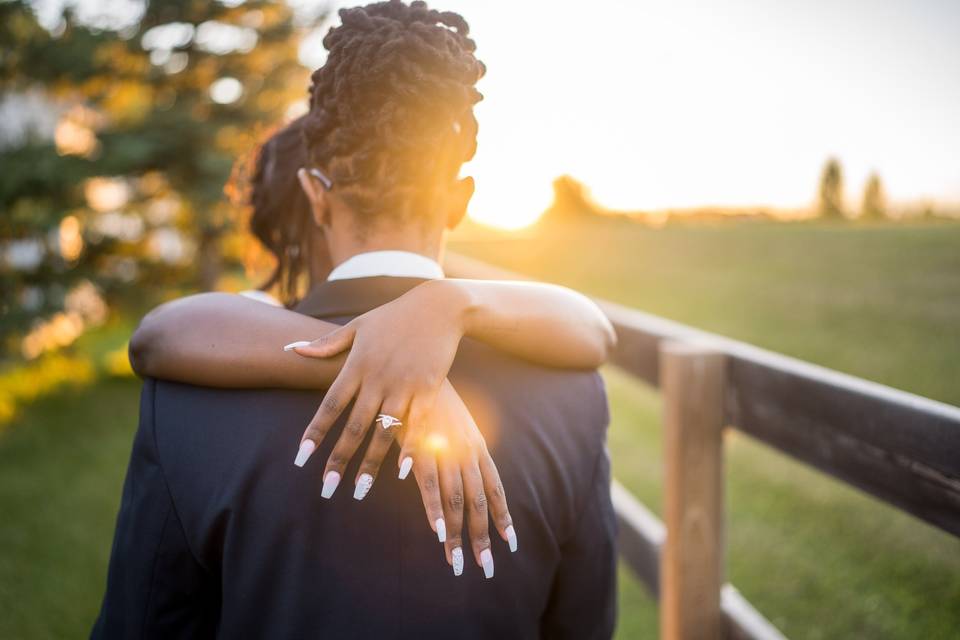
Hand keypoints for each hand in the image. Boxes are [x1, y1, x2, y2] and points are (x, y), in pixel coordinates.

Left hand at [285, 280, 466, 495]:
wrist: (438, 306)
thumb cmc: (394, 316)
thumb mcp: (357, 327)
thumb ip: (326, 344)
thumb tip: (291, 349)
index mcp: (356, 364)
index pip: (330, 406)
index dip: (315, 432)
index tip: (301, 458)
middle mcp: (378, 378)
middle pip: (355, 426)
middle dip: (339, 458)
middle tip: (327, 488)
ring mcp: (405, 385)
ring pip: (384, 432)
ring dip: (371, 463)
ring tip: (360, 490)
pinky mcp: (429, 389)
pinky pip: (417, 425)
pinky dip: (410, 448)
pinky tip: (403, 472)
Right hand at [399, 379, 516, 577]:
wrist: (413, 367)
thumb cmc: (432, 397)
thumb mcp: (456, 423)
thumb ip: (463, 448)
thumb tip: (468, 469)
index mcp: (477, 448)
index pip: (495, 489)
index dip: (502, 517)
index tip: (509, 543)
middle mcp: (466, 452)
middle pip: (478, 503)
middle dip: (481, 538)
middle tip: (485, 569)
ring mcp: (444, 450)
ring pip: (455, 501)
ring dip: (455, 535)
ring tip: (455, 563)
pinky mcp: (420, 447)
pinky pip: (429, 485)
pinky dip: (433, 509)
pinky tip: (436, 531)